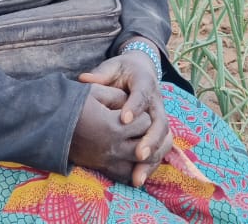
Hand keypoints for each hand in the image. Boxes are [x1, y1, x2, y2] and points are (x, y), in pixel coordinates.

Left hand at [78, 42, 170, 185]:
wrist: (139, 71)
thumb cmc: (121, 71)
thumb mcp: (111, 68)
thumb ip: (100, 75)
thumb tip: (84, 79)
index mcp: (145, 82)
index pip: (142, 94)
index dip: (134, 107)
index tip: (123, 119)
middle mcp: (157, 101)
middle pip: (160, 121)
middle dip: (150, 139)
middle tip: (138, 154)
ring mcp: (160, 117)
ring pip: (164, 139)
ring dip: (152, 158)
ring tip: (139, 176)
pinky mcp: (158, 131)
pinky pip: (160, 149)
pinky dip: (151, 165)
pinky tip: (138, 179)